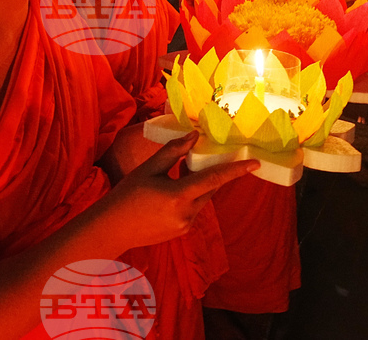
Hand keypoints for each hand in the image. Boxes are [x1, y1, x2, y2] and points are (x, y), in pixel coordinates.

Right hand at [99, 132, 258, 247]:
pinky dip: (189, 197)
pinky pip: (192, 210)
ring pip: (201, 199)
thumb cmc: (127, 195)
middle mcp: (187, 213)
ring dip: (197, 185)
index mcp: (179, 196)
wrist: (112, 228)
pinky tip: (170, 192)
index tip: (255, 163)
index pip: (214, 179)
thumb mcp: (149, 169)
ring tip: (179, 172)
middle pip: (210, 189)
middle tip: (201, 157)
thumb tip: (194, 137)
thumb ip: (173, 152)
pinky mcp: (181, 232)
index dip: (236, 170)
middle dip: (210, 172)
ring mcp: (185, 225)